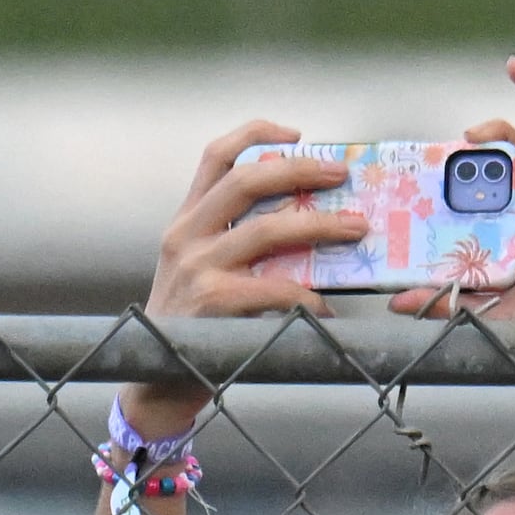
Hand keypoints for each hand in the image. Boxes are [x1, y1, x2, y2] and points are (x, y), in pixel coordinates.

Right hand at [125, 119, 361, 435]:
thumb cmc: (196, 324)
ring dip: (319, 225)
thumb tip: (309, 219)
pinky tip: (327, 307)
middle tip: (341, 173)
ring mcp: (197, 267)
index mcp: (187, 220)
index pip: (216, 157)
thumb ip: (241, 241)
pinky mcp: (212, 303)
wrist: (158, 380)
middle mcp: (186, 235)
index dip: (255, 134)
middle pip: (246, 180)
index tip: (297, 133)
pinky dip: (307, 296)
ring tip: (356, 229)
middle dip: (299, 170)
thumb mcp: (205, 269)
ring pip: (266, 230)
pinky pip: (274, 288)